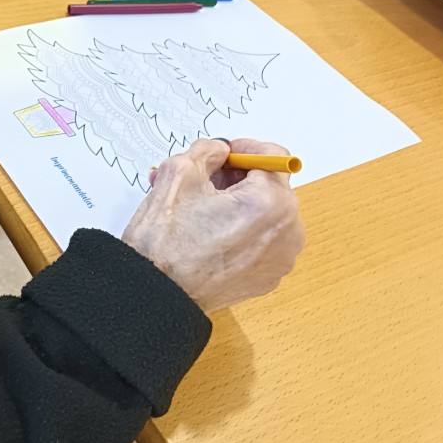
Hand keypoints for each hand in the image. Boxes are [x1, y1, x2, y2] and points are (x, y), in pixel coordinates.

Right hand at [122, 138, 303, 311]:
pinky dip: (244, 230)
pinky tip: (212, 231)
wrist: (156, 293)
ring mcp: (280, 258)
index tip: (226, 153)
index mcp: (269, 203)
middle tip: (207, 179)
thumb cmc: (166, 242)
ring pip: (268, 213)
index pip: (273, 156)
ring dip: (241, 203)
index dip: (245, 148)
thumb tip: (221, 151)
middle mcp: (286, 232)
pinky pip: (264, 240)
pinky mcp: (268, 276)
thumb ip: (208, 150)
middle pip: (272, 186)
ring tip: (204, 207)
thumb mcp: (179, 172)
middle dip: (240, 177)